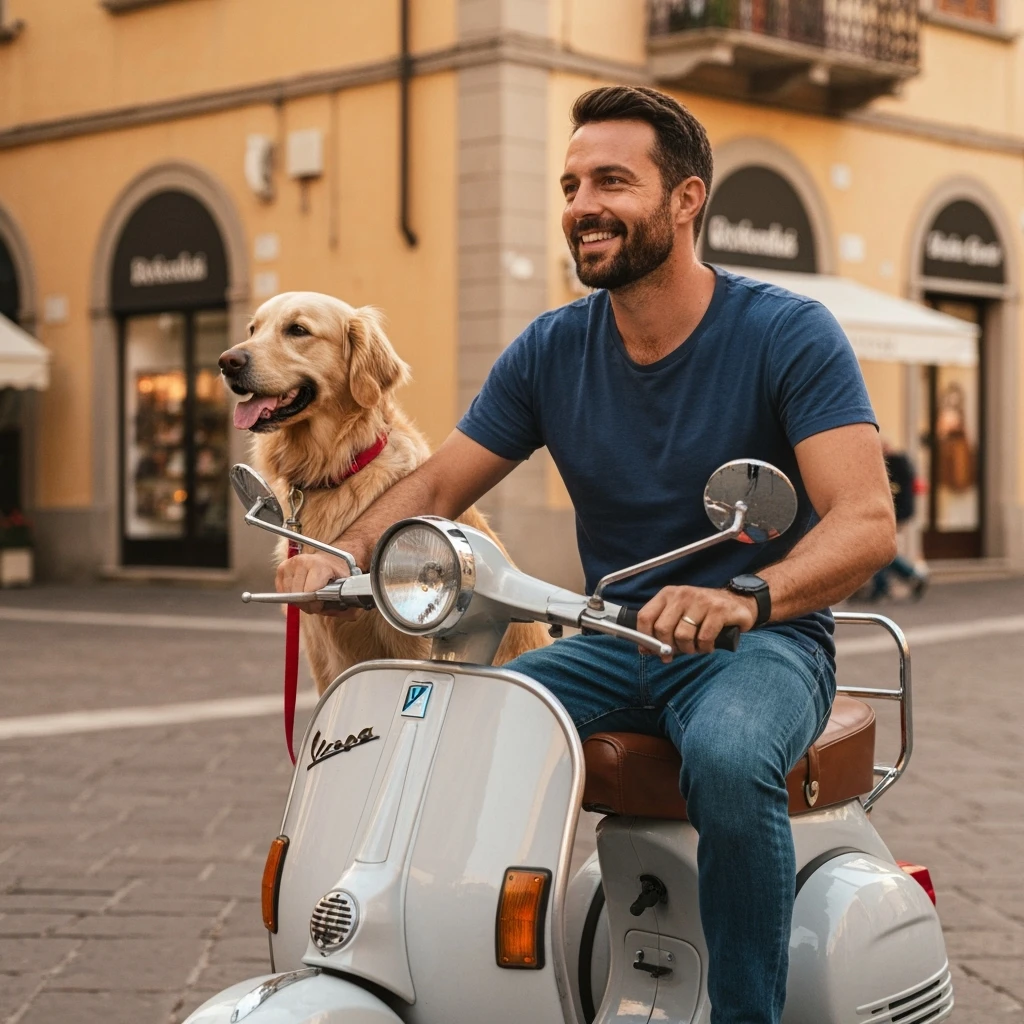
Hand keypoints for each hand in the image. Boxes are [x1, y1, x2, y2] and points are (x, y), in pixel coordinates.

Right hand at [276, 551, 358, 617]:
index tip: (321, 605)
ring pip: (289, 594)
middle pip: (298, 595)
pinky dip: (290, 595)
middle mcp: (304, 562)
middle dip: (307, 604)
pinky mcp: (282, 567)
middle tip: (316, 602)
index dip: (315, 605)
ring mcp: (291, 563)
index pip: (309, 593)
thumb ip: (349, 605)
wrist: (332, 559)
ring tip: (309, 595)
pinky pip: (282, 590)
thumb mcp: (347, 588)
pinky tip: (300, 590)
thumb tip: (350, 616)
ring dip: (298, 600)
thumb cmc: (337, 575)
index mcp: (320, 566)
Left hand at [636, 586, 757, 661]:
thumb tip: (645, 650)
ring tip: (695, 648)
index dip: (646, 638)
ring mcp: (701, 601)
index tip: (655, 650)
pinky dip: (704, 648)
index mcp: (668, 594)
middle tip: (679, 651)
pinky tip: (708, 646)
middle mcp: (682, 594)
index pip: (645, 617)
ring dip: (688, 649)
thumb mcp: (679, 614)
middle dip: (669, 647)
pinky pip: (703, 638)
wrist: (738, 601)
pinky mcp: (719, 610)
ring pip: (682, 635)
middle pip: (662, 629)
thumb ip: (661, 629)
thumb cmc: (704, 612)